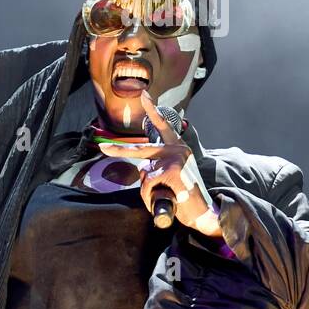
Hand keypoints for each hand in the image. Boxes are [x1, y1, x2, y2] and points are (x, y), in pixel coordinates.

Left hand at [96, 90, 221, 236]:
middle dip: (119, 149)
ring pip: (144, 176)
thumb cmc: (186, 195)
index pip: (163, 126)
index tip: (143, 95)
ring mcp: (175, 159)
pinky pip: (147, 186)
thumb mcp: (174, 174)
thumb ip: (160, 165)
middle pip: (141, 150)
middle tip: (104, 147)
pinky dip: (150, 197)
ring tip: (167, 196)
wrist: (204, 212)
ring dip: (148, 191)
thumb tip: (144, 168)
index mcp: (178, 147)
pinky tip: (168, 199)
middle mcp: (178, 149)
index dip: (152, 111)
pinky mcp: (172, 172)